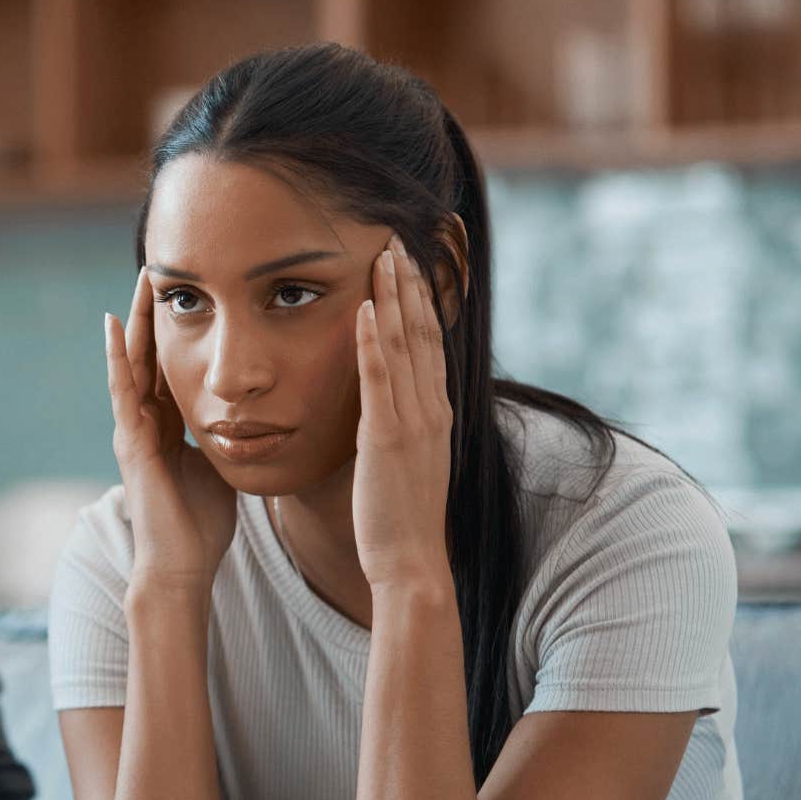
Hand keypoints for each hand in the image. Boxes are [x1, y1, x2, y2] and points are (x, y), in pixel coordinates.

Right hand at [105, 272, 237, 592]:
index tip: (186, 291)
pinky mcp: (132, 442)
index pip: (169, 367)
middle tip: (158, 268)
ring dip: (135, 321)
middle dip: (152, 313)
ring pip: (132, 363)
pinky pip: (123, 391)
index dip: (174, 329)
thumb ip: (226, 439)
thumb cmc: (202, 525)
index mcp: (167, 427)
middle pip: (147, 355)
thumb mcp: (221, 467)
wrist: (183, 565)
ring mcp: (133, 431)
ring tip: (140, 280)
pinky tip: (114, 325)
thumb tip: (254, 418)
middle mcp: (145, 423)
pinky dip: (118, 356)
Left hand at [351, 236, 453, 589]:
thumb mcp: (403, 458)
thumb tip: (382, 405)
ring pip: (406, 345)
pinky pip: (380, 380)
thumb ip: (397, 424)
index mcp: (434, 412)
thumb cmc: (399, 516)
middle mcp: (430, 408)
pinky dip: (374, 341)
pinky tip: (366, 309)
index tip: (411, 262)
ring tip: (384, 254)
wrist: (410, 561)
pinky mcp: (386, 437)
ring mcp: (412, 421)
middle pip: (423, 331)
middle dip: (411, 283)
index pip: (430, 342)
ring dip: (395, 296)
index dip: (422, 300)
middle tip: (398, 238)